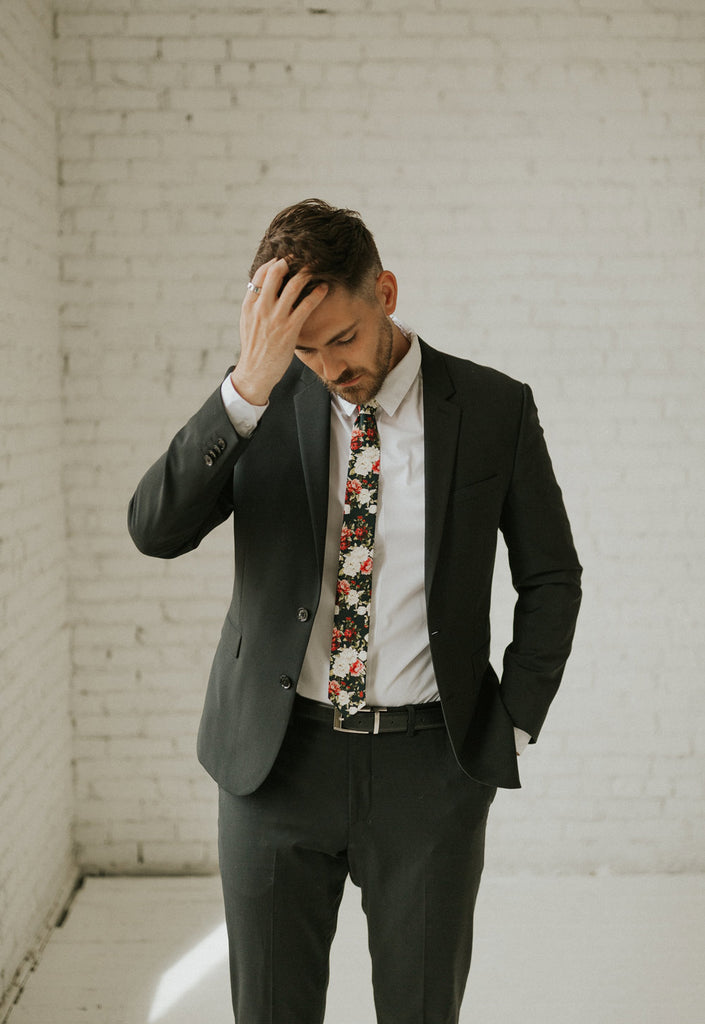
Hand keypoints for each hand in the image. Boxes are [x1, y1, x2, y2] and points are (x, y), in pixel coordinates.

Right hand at [232, 258, 327, 404]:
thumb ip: (256, 304)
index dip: (275, 262)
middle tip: (304, 257)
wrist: (255, 373)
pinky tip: (324, 288)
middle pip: (276, 272)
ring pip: (293, 286)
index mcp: (249, 304)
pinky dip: (317, 293)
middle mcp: (261, 308)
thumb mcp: (247, 322)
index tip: (286, 259)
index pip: (260, 274)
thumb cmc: (255, 348)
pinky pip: (306, 305)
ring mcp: (276, 318)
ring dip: (307, 273)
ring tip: (317, 268)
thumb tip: (265, 288)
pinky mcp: (289, 329)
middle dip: (292, 261)